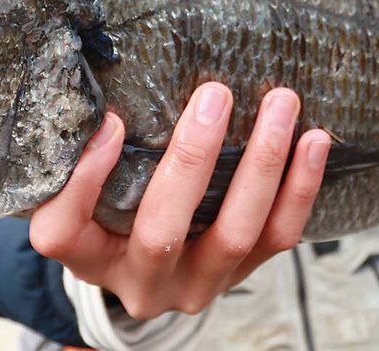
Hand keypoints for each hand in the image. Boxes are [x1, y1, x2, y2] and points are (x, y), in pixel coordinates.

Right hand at [29, 84, 331, 318]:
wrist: (149, 261)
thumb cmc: (108, 209)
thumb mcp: (81, 189)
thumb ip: (79, 156)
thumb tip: (105, 106)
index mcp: (88, 259)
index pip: (64, 231)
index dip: (86, 181)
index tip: (112, 122)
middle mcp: (143, 284)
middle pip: (163, 233)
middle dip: (193, 160)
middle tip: (215, 94)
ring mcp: (198, 284)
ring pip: (235, 234)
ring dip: (264, 165)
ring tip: (281, 105)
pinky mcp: (243, 272)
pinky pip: (279, 235)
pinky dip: (300, 186)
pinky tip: (315, 140)